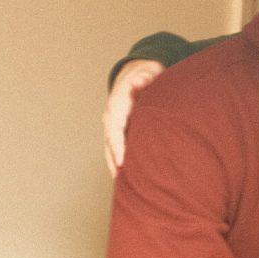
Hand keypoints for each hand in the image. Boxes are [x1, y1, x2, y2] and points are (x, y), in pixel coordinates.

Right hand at [104, 59, 163, 174]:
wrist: (138, 72)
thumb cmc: (147, 74)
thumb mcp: (148, 72)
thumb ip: (145, 78)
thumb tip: (138, 81)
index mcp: (118, 103)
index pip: (115, 127)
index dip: (118, 145)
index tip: (123, 162)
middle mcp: (111, 115)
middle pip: (109, 141)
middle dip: (115, 160)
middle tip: (123, 180)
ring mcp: (112, 123)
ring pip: (109, 147)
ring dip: (114, 165)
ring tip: (122, 185)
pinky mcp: (117, 129)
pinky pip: (114, 147)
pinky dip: (117, 161)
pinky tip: (125, 177)